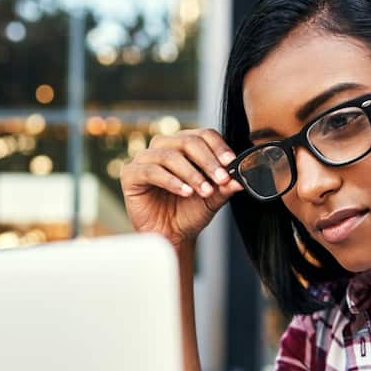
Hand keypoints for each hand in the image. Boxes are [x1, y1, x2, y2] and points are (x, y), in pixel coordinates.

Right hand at [119, 128, 245, 248]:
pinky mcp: (131, 174)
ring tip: (204, 191)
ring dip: (191, 173)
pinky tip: (185, 192)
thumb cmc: (189, 213)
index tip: (231, 163)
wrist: (171, 236)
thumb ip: (225, 187)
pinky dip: (171, 181)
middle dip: (208, 161)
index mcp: (184, 146)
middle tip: (221, 179)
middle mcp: (164, 147)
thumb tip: (240, 179)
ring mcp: (145, 159)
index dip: (218, 147)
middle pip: (187, 141)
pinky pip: (151, 171)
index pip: (203, 135)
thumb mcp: (212, 199)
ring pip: (170, 155)